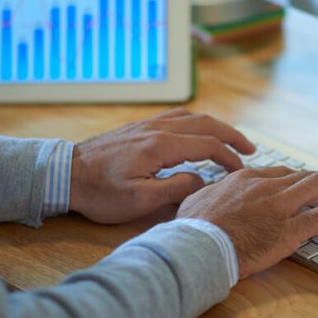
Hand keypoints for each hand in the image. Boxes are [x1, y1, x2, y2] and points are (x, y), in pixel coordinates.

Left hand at [68, 108, 255, 223]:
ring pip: (192, 117)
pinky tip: (198, 133)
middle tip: (251, 149)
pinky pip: (176, 118)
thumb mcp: (139, 200)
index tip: (242, 172)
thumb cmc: (100, 192)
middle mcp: (157, 128)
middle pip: (205, 124)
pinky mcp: (139, 128)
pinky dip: (197, 123)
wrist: (66, 174)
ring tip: (231, 140)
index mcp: (161, 145)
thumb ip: (175, 189)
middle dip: (231, 135)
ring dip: (215, 126)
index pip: (207, 146)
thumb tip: (201, 181)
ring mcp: (148, 125)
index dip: (229, 158)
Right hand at [176, 167, 317, 277]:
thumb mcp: (196, 200)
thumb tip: (205, 194)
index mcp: (246, 178)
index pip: (286, 174)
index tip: (316, 192)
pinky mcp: (288, 229)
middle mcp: (267, 186)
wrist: (194, 247)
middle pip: (311, 177)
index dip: (306, 183)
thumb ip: (209, 194)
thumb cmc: (191, 230)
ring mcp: (279, 206)